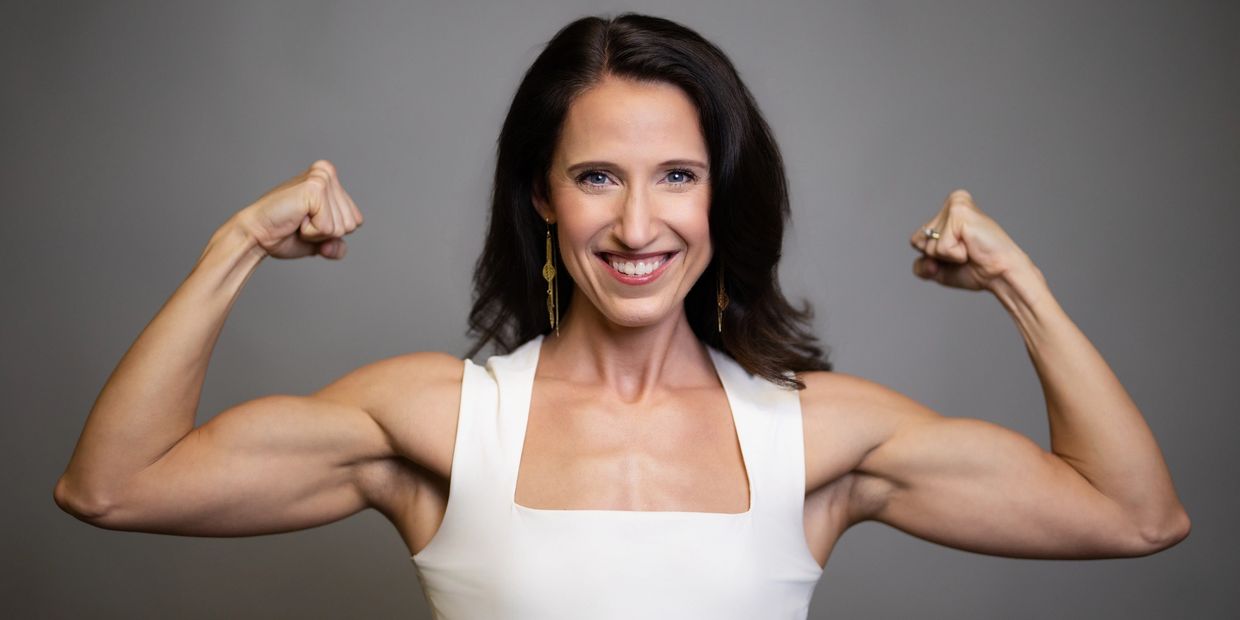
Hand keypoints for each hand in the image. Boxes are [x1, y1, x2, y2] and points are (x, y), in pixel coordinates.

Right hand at [230, 159, 363, 259]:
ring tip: (297, 219)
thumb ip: (336, 245)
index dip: (332, 232)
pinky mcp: (315, 188)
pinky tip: (296, 219)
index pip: (356, 221)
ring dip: (318, 232)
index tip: (308, 222)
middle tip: (300, 222)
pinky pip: (329, 227)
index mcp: (331, 180)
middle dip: (327, 232)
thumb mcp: (319, 242)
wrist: (257, 236)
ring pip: (342, 226)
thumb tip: (334, 246)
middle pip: (352, 223)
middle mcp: (327, 173)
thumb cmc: (284, 234)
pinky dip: (312, 232)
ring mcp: (322, 178)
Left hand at [908, 189, 1031, 291]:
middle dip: (938, 256)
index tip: (959, 253)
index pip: (916, 240)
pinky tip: (971, 247)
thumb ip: (921, 266)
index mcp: (946, 212)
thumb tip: (927, 260)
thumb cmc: (975, 269)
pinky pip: (940, 246)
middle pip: (918, 240)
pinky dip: (955, 255)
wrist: (1001, 274)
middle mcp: (952, 203)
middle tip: (965, 252)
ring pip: (928, 243)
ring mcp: (955, 204)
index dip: (932, 257)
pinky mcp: (959, 211)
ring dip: (948, 256)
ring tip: (969, 249)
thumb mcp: (939, 270)